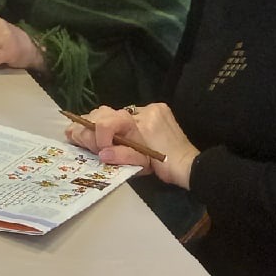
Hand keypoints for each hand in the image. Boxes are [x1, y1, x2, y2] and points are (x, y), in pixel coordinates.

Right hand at [63, 102, 199, 188]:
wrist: (190, 165)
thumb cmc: (165, 167)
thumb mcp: (141, 164)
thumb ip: (120, 156)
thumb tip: (101, 153)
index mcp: (143, 123)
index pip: (109, 120)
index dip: (97, 134)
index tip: (98, 150)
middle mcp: (145, 110)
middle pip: (106, 112)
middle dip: (92, 128)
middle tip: (84, 143)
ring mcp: (151, 108)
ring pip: (114, 112)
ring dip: (102, 125)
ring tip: (96, 140)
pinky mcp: (155, 111)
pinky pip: (127, 114)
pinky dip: (117, 124)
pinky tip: (115, 135)